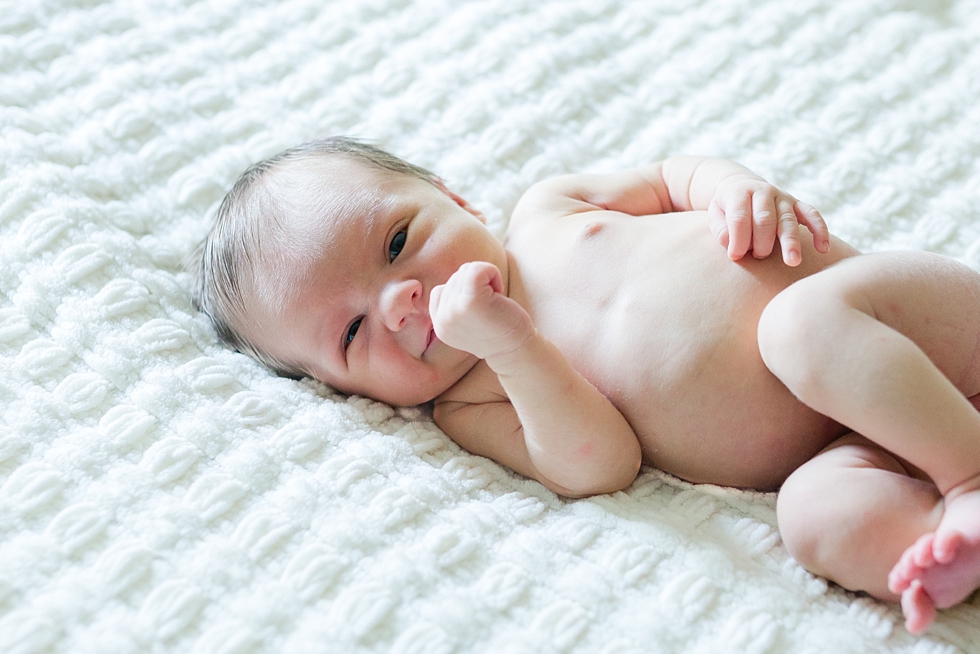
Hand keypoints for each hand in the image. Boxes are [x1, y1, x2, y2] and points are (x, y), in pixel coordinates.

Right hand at [429, 261, 533, 360]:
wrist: (516, 350)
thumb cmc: (498, 331)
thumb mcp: (467, 320)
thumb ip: (455, 302)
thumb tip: (461, 274)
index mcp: (440, 326)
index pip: (441, 290)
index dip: (464, 292)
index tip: (480, 312)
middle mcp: (442, 320)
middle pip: (455, 278)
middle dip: (478, 286)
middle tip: (491, 310)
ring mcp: (454, 310)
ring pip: (466, 271)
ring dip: (486, 282)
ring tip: (494, 305)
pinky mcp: (470, 301)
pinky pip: (476, 268)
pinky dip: (492, 273)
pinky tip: (499, 293)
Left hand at [707, 174, 829, 265]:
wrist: (740, 186)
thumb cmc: (726, 208)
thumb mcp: (715, 215)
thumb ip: (721, 229)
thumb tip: (732, 245)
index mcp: (740, 193)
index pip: (740, 217)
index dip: (738, 238)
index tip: (734, 256)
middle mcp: (764, 192)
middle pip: (765, 219)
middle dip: (762, 242)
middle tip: (758, 257)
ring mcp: (783, 198)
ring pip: (788, 219)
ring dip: (791, 241)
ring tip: (793, 261)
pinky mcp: (797, 204)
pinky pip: (812, 215)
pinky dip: (819, 230)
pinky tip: (822, 248)